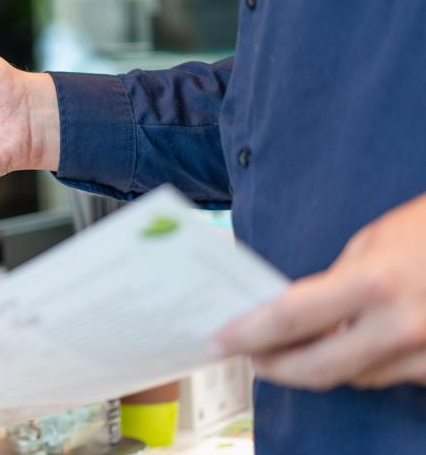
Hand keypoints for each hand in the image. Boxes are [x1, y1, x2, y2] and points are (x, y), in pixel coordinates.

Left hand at [215, 193, 425, 389]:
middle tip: (246, 355)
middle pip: (315, 368)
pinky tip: (351, 342)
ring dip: (317, 364)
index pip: (292, 319)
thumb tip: (294, 316)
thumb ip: (334, 283)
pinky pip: (387, 376)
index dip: (248, 334)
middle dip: (271, 365)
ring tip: (292, 345)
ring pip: (351, 377)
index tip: (217, 340)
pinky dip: (362, 363)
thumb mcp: (375, 242)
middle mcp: (402, 328)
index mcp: (376, 284)